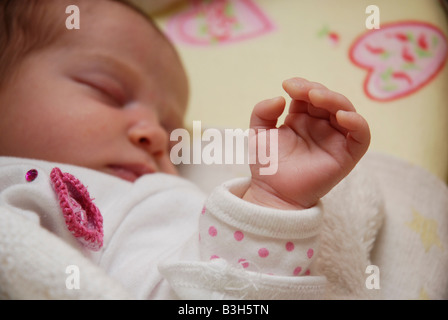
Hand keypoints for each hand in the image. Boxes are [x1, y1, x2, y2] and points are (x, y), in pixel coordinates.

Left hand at [242, 78, 370, 209]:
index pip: (309, 94)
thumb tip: (280, 98)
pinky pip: (362, 136)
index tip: (287, 85)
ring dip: (334, 99)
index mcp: (301, 119)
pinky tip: (341, 116)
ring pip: (346, 111)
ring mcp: (335, 140)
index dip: (302, 85)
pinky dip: (357, 123)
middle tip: (301, 91)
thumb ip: (262, 112)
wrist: (272, 193)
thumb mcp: (258, 134)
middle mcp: (320, 127)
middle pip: (328, 99)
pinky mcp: (346, 155)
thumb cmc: (267, 166)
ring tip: (316, 97)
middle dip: (316, 90)